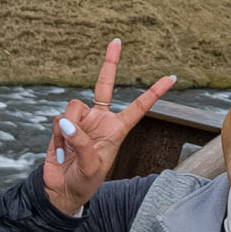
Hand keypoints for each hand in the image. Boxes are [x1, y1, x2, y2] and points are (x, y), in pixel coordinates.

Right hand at [43, 40, 176, 213]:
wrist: (62, 190)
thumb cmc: (83, 182)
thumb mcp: (90, 166)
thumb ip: (81, 142)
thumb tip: (67, 121)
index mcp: (116, 130)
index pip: (138, 107)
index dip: (154, 93)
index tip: (172, 78)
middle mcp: (100, 120)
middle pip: (104, 85)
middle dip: (109, 63)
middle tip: (117, 41)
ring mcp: (81, 121)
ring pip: (73, 107)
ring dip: (69, 127)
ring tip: (69, 150)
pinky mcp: (63, 125)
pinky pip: (59, 120)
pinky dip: (58, 136)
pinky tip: (61, 152)